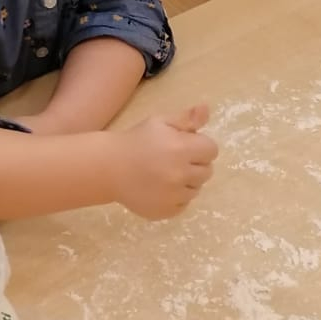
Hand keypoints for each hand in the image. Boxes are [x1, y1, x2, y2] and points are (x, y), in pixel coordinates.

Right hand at [114, 104, 217, 219]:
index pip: (212, 150)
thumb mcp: (160, 122)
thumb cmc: (137, 141)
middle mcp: (180, 174)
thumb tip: (207, 109)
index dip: (201, 146)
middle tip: (174, 160)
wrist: (108, 168)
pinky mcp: (165, 211)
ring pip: (196, 189)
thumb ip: (186, 119)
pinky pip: (183, 205)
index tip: (186, 146)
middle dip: (195, 164)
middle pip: (207, 171)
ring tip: (166, 174)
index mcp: (181, 149)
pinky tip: (161, 188)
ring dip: (186, 182)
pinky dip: (176, 198)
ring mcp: (173, 196)